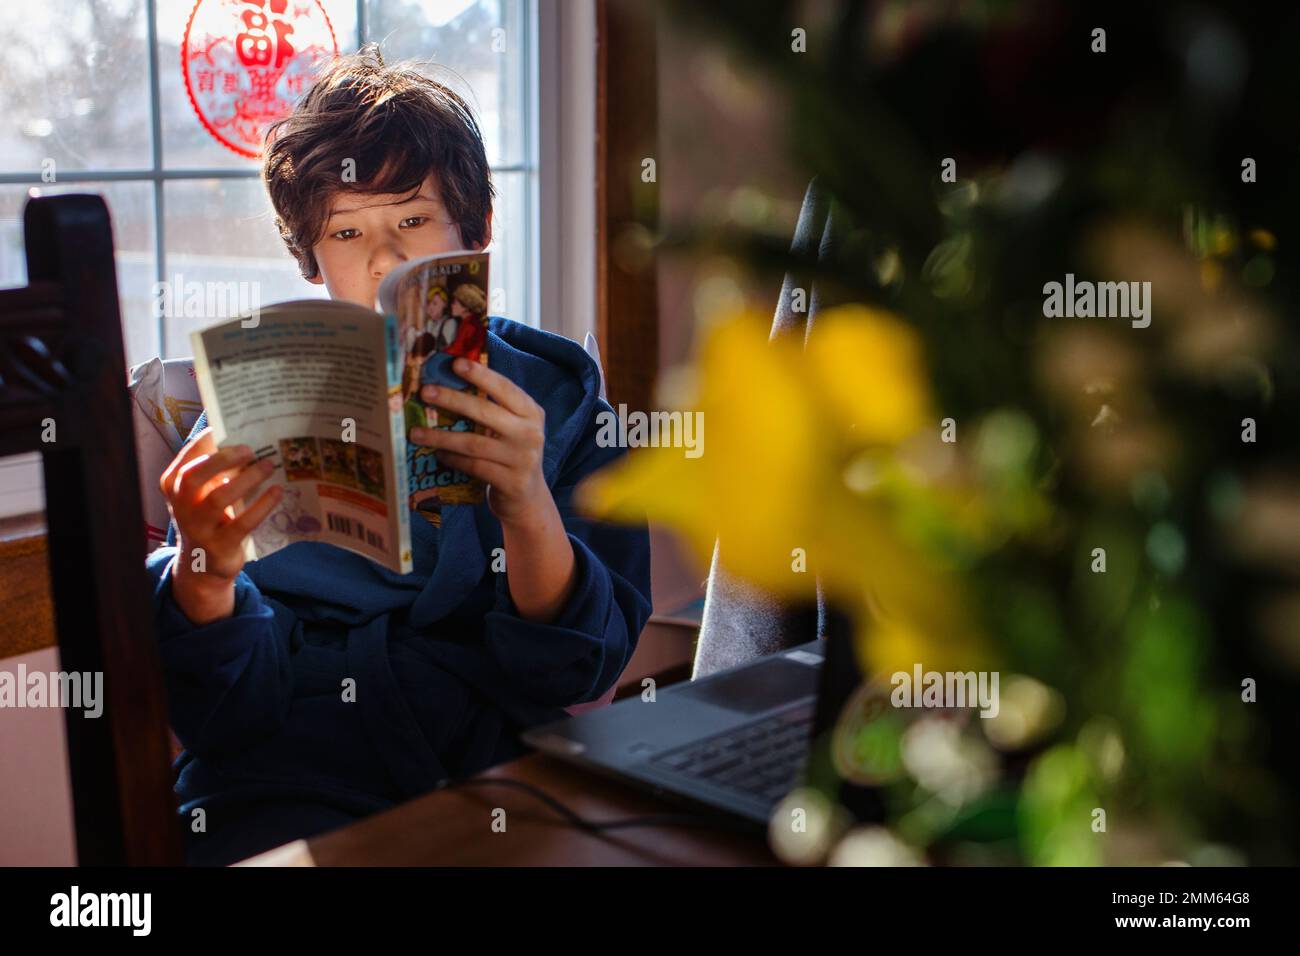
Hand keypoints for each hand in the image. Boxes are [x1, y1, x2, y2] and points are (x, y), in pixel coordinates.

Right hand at [160, 427, 281, 623]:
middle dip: (222, 459)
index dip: (203, 442)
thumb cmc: (207, 518)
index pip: (185, 459)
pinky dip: (262, 505)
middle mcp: (181, 507)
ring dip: (247, 479)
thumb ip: (214, 470)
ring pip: (218, 498)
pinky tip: (277, 491)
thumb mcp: (201, 494)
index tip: (224, 428)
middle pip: (194, 476)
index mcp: (174, 487)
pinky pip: (242, 523)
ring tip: (268, 465)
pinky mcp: (220, 546)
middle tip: (249, 449)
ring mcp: (199, 528)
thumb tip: (244, 436)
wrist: (203, 565)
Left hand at [409, 357, 548, 527]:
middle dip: (452, 400)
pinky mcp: (511, 482)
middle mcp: (531, 433)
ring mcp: (522, 459)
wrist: (528, 498)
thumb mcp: (514, 428)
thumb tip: (450, 383)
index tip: (455, 363)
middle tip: (425, 392)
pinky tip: (438, 455)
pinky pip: (474, 466)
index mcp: (532, 412)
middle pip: (485, 412)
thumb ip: (495, 409)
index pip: (505, 388)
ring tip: (416, 432)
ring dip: (441, 437)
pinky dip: (452, 459)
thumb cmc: (512, 455)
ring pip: (473, 443)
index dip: (481, 375)